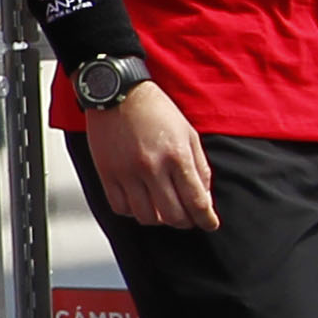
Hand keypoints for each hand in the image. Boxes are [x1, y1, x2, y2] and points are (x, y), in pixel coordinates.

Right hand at [80, 78, 216, 231]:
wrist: (118, 93)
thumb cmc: (154, 109)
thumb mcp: (188, 133)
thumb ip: (199, 167)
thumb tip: (203, 196)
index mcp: (177, 156)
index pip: (196, 201)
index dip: (206, 219)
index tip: (209, 224)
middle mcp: (152, 167)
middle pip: (173, 215)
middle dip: (185, 222)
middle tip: (187, 218)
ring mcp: (127, 172)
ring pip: (146, 216)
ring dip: (159, 219)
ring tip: (163, 210)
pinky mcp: (107, 173)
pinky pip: (120, 207)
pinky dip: (133, 211)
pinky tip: (140, 201)